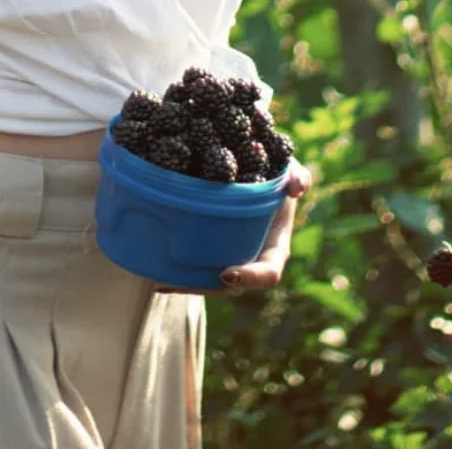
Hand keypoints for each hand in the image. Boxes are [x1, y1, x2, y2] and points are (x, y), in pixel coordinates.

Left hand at [154, 157, 313, 298]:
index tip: (226, 271)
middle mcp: (251, 257)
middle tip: (178, 281)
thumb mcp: (286, 168)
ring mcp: (230, 255)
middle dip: (205, 285)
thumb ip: (296, 174)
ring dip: (186, 283)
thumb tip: (297, 187)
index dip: (251, 278)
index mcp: (274, 245)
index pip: (269, 273)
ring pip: (209, 279)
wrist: (250, 166)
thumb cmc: (273, 170)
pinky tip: (154, 269)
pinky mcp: (210, 249)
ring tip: (159, 280)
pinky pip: (195, 266)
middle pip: (231, 284)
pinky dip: (177, 270)